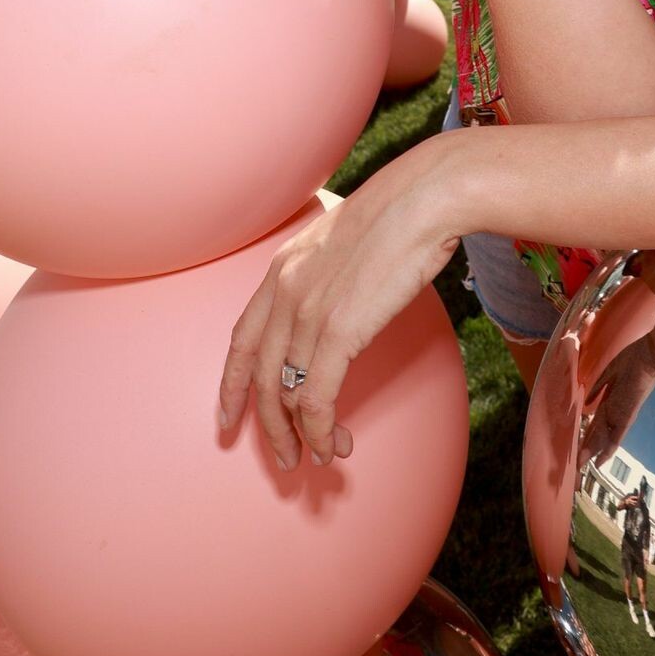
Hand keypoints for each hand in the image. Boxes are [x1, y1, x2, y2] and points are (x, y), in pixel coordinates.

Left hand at [217, 136, 462, 469]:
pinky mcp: (337, 331)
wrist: (426, 197)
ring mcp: (307, 311)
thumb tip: (340, 298)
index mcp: (283, 267)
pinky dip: (319, 430)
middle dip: (267, 426)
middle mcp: (285, 291)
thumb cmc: (403, 211)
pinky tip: (331, 443)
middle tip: (284, 457)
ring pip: (285, 394)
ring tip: (317, 458)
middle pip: (260, 376)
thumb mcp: (345, 238)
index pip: (242, 338)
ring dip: (300, 436)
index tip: (228, 418)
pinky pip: (315, 399)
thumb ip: (328, 272)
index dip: (232, 384)